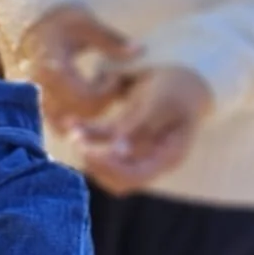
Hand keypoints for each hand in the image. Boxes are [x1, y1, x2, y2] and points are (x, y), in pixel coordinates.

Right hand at [19, 4, 138, 131]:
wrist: (33, 25)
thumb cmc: (61, 22)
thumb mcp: (87, 25)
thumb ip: (112, 40)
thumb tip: (139, 51)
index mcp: (53, 67)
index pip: (84, 96)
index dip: (106, 92)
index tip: (116, 77)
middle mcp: (42, 86)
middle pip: (77, 112)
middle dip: (101, 104)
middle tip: (113, 87)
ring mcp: (38, 96)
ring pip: (65, 122)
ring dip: (88, 114)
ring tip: (102, 95)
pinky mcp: (39, 101)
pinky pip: (56, 121)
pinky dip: (75, 117)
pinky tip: (89, 103)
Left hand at [72, 64, 212, 194]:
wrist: (183, 75)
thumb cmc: (177, 89)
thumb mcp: (161, 104)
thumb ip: (140, 128)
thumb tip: (117, 153)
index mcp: (167, 157)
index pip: (135, 177)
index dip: (108, 169)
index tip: (87, 151)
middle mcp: (151, 158)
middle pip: (117, 179)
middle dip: (95, 164)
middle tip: (77, 143)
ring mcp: (136, 148)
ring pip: (105, 164)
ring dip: (87, 150)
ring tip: (72, 132)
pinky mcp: (123, 134)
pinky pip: (100, 141)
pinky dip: (85, 133)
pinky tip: (70, 121)